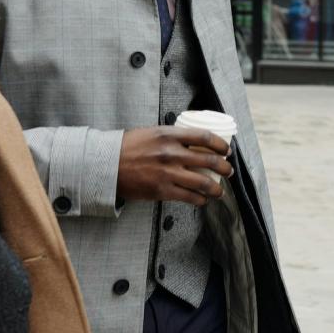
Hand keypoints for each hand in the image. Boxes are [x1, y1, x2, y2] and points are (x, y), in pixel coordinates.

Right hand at [116, 126, 232, 205]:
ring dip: (216, 188)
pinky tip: (203, 199)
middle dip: (224, 168)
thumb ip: (173, 137)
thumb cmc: (128, 147)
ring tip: (220, 190)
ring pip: (203, 183)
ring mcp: (167, 173)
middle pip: (209, 161)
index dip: (220, 145)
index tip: (226, 150)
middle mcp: (171, 153)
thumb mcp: (152, 132)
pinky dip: (200, 200)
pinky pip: (189, 197)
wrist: (105, 165)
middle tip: (228, 171)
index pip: (205, 137)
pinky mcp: (161, 190)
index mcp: (170, 135)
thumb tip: (194, 142)